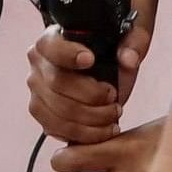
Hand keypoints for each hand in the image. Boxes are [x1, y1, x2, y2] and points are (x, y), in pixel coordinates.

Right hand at [26, 17, 151, 146]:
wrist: (103, 68)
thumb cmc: (111, 50)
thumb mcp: (129, 37)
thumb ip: (134, 42)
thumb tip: (129, 59)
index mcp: (52, 39)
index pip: (51, 47)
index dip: (68, 54)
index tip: (90, 59)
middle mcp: (38, 64)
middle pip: (57, 83)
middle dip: (92, 96)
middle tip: (114, 98)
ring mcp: (37, 91)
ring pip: (57, 112)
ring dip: (91, 119)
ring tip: (113, 115)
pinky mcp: (42, 114)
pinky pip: (57, 129)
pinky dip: (84, 134)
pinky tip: (103, 128)